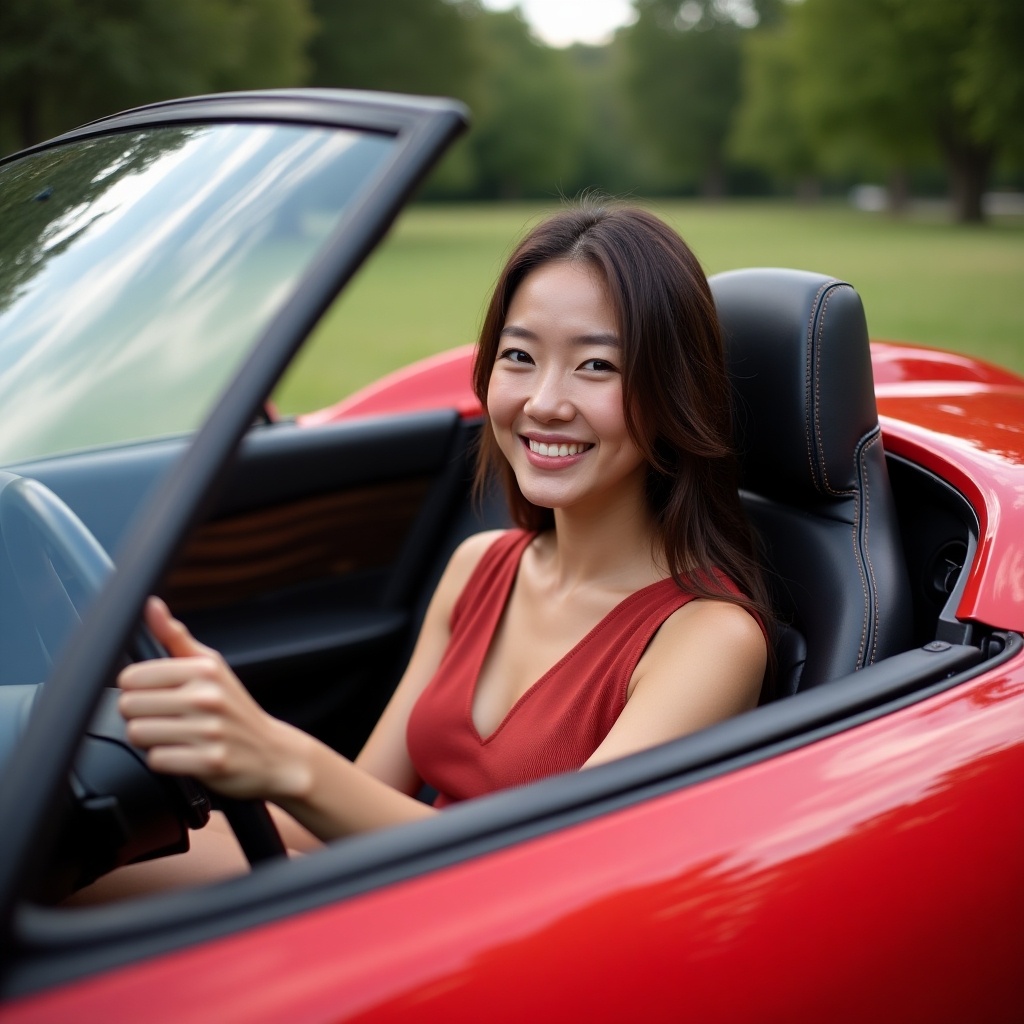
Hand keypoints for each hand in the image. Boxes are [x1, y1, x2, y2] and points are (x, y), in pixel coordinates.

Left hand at [118, 598, 306, 801]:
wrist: (273, 753)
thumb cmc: (235, 708)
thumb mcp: (212, 666)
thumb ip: (176, 637)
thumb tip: (151, 605)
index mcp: (204, 669)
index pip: (132, 677)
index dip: (137, 689)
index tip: (156, 696)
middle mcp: (207, 696)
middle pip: (128, 706)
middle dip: (140, 716)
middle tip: (165, 719)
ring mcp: (209, 730)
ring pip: (138, 734)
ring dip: (150, 740)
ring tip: (174, 736)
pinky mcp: (209, 762)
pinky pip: (157, 760)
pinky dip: (165, 761)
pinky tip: (184, 754)